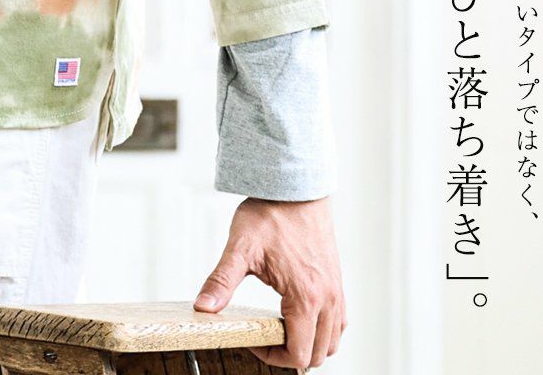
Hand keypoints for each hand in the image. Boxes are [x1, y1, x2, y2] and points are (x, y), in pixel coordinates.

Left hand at [194, 196, 346, 368]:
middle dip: (290, 355)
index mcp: (305, 296)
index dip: (272, 357)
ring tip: (282, 329)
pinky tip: (302, 315)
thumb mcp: (241, 247)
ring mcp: (335, 287)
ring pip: (333, 339)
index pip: (297, 354)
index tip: (253, 340)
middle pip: (317, 354)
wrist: (296, 186)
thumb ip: (221, 280)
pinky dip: (325, 328)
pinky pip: (340, 318)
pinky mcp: (336, 277)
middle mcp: (327, 296)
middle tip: (264, 337)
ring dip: (310, 344)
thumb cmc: (272, 212)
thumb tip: (203, 307)